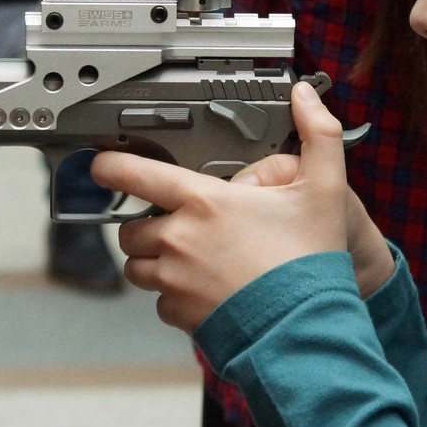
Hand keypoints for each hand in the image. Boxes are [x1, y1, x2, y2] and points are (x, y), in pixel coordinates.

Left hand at [91, 82, 362, 332]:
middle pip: (132, 227)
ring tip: (192, 260)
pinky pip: (159, 302)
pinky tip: (206, 291)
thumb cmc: (311, 262)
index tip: (103, 165)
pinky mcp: (178, 314)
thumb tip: (305, 96)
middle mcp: (179, 240)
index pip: (136, 174)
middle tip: (181, 225)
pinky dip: (174, 296)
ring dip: (155, 260)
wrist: (306, 329)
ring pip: (139, 267)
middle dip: (148, 224)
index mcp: (205, 203)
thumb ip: (317, 134)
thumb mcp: (324, 189)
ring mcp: (174, 280)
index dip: (111, 165)